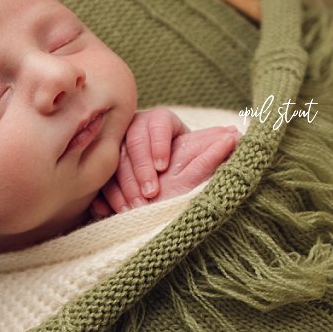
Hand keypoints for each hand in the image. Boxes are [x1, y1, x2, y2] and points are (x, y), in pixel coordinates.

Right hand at [91, 125, 240, 217]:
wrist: (159, 192)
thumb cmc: (184, 172)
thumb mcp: (199, 163)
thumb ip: (214, 151)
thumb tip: (237, 135)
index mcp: (161, 121)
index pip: (158, 123)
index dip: (159, 143)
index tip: (164, 166)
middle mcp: (136, 127)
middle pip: (133, 141)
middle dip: (140, 169)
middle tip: (151, 194)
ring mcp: (114, 145)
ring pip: (113, 160)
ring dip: (123, 185)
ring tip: (134, 207)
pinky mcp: (100, 166)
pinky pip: (96, 177)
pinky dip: (102, 195)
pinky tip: (108, 210)